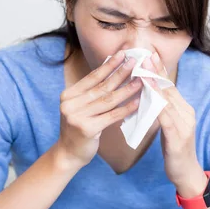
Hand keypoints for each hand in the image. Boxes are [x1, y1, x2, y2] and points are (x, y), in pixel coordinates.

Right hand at [57, 50, 142, 169]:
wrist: (69, 154)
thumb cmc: (79, 128)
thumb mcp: (80, 106)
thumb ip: (92, 90)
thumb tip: (109, 65)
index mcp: (68, 95)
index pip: (92, 77)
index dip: (109, 65)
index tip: (123, 54)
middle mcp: (70, 104)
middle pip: (101, 87)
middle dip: (120, 73)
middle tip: (135, 62)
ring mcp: (77, 117)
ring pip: (108, 100)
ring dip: (127, 89)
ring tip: (141, 80)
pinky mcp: (87, 129)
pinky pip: (112, 116)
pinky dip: (127, 108)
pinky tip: (138, 102)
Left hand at [142, 53, 206, 197]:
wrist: (187, 174)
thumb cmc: (175, 151)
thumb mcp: (168, 127)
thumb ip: (161, 112)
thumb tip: (147, 97)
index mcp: (184, 109)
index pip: (170, 85)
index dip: (160, 70)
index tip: (150, 55)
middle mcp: (186, 113)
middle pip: (169, 88)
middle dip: (156, 71)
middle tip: (145, 55)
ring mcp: (184, 124)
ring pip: (167, 100)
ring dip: (154, 85)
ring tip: (142, 72)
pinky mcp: (178, 137)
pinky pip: (165, 118)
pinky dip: (156, 106)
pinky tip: (146, 98)